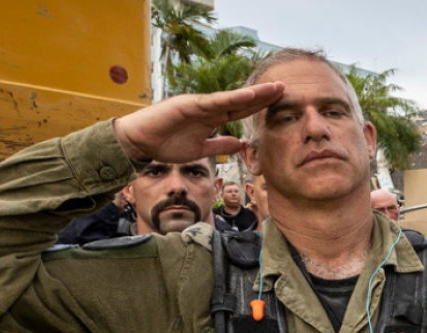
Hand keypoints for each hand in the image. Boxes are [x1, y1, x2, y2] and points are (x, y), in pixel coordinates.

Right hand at [113, 83, 283, 162]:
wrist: (140, 142)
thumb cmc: (165, 143)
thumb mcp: (200, 149)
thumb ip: (219, 144)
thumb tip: (239, 143)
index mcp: (212, 118)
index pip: (242, 111)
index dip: (261, 106)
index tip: (280, 102)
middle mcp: (209, 108)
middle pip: (242, 101)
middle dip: (264, 96)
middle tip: (286, 88)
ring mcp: (200, 105)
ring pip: (232, 98)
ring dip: (254, 94)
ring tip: (274, 89)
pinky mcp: (189, 104)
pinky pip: (215, 102)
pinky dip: (233, 98)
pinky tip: (250, 95)